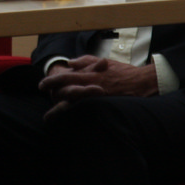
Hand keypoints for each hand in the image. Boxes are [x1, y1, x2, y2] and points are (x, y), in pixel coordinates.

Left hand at [38, 55, 158, 121]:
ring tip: (49, 118)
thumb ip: (86, 61)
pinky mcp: (106, 108)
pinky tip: (70, 122)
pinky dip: (78, 116)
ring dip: (62, 112)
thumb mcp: (104, 62)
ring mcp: (99, 100)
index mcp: (90, 75)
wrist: (143, 83)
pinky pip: (89, 113)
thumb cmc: (123, 72)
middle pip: (67, 95)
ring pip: (76, 107)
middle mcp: (92, 88)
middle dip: (53, 102)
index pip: (66, 77)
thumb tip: (71, 63)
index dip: (52, 81)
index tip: (41, 84)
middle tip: (44, 109)